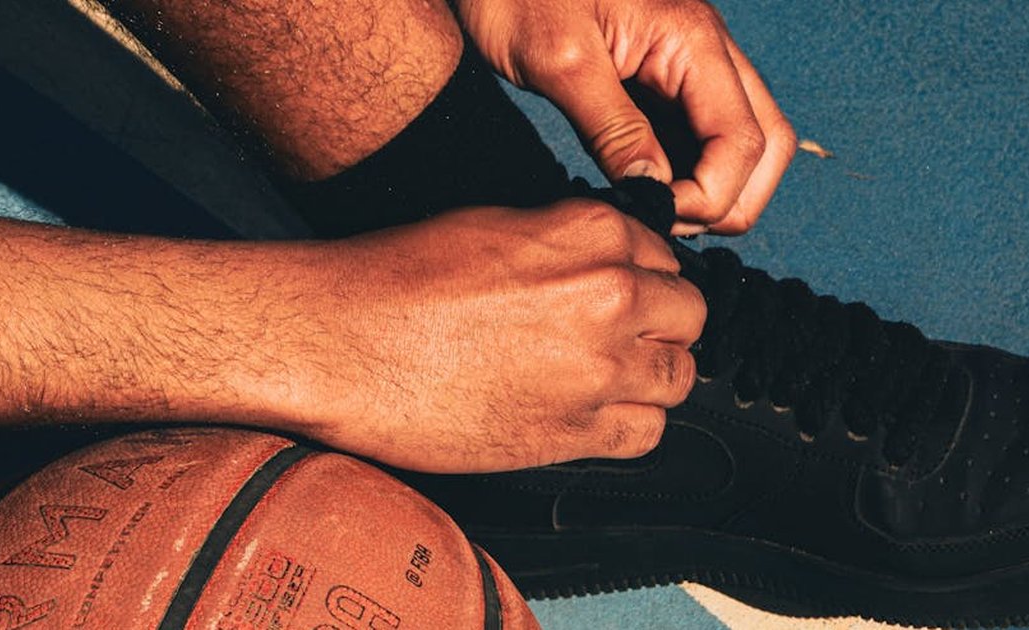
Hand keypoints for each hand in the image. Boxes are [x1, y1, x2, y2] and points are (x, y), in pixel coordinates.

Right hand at [296, 199, 704, 472]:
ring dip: (648, 378)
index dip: (643, 280)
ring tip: (598, 379)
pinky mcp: (574, 432)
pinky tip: (585, 415)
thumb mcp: (494, 225)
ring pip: (678, 378)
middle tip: (614, 339)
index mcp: (593, 233)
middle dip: (658, 327)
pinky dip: (626, 426)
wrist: (340, 341)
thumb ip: (567, 240)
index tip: (622, 297)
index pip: (667, 258)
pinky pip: (646, 434)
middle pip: (687, 317)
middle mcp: (612, 295)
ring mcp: (599, 368)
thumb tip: (605, 260)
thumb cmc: (397, 278)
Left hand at [456, 0, 795, 234]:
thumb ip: (613, 128)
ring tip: (653, 213)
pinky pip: (698, 134)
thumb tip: (653, 193)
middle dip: (730, 199)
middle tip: (664, 223)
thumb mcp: (558, 62)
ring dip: (713, 190)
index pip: (745, 140)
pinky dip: (685, 172)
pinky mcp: (661, 78)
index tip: (655, 216)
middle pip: (764, 143)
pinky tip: (643, 190)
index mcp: (692, 40)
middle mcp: (706, 51)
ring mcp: (688, 65)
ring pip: (740, 141)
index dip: (710, 196)